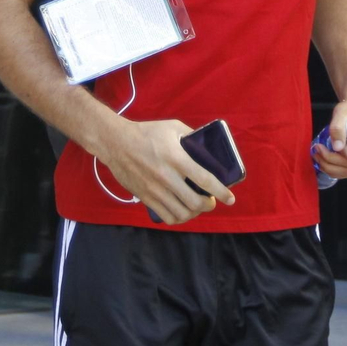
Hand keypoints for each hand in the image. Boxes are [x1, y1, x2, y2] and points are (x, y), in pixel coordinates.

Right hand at [96, 119, 236, 225]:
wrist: (116, 143)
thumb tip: (206, 147)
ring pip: (181, 213)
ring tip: (196, 207)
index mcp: (177, 158)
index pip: (205, 180)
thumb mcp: (172, 127)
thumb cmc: (147, 133)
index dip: (221, 192)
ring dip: (194, 213)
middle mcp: (167, 177)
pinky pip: (166, 216)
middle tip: (210, 201)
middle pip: (195, 202)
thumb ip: (191, 137)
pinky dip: (178, 218)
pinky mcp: (146, 198)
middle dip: (208, 205)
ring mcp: (155, 190)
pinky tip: (181, 211)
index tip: (230, 198)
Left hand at [311, 101, 346, 181]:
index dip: (333, 155)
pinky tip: (327, 165)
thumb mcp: (341, 113)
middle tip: (315, 154)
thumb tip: (337, 148)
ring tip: (319, 160)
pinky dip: (340, 171)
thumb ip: (337, 128)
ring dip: (333, 170)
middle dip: (330, 164)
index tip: (319, 146)